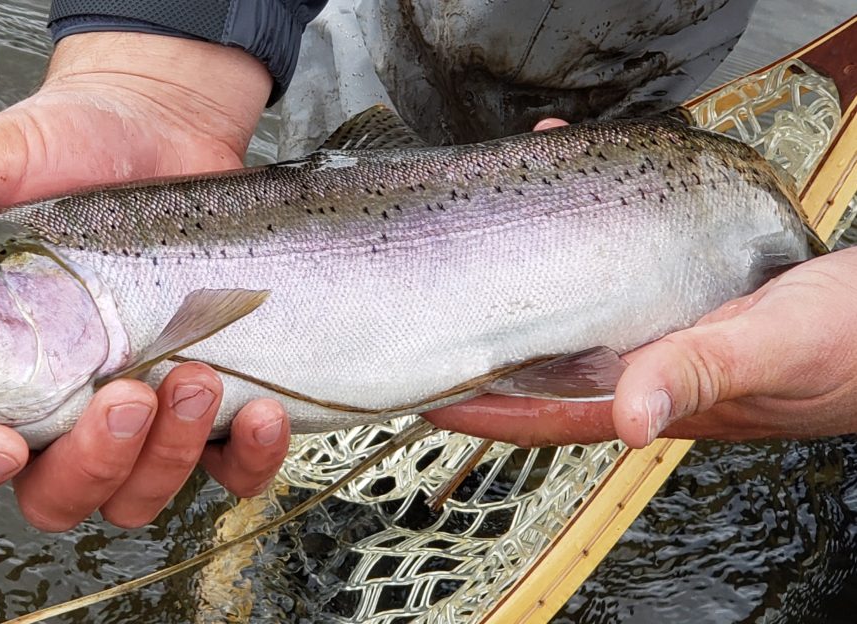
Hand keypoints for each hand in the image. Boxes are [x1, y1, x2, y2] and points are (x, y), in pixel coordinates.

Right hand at [0, 32, 291, 528]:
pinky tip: (258, 411)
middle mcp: (57, 407)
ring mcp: (136, 413)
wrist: (160, 124)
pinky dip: (247, 460)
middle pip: (53, 496)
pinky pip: (227, 469)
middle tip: (122, 394)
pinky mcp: (207, 403)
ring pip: (137, 494)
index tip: (1, 441)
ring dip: (166, 457)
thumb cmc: (67, 145)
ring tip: (195, 375)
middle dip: (90, 464)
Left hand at [426, 236, 856, 447]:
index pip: (545, 412)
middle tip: (440, 290)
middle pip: (549, 353)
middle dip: (493, 324)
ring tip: (495, 216)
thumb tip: (630, 419)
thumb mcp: (772, 350)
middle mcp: (651, 364)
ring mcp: (669, 325)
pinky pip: (625, 259)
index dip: (482, 406)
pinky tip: (585, 184)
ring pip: (580, 299)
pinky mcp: (692, 288)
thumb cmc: (856, 348)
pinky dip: (596, 225)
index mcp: (659, 398)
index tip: (423, 386)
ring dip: (535, 264)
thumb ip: (701, 372)